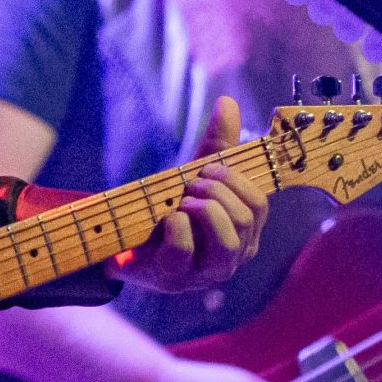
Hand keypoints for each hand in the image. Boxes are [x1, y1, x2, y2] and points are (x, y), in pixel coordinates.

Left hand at [117, 95, 268, 293]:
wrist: (121, 238)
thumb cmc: (167, 208)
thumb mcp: (193, 174)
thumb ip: (216, 144)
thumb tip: (227, 103)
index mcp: (243, 232)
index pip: (259, 204)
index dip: (236, 180)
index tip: (208, 168)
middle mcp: (231, 256)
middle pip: (245, 220)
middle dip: (216, 192)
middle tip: (190, 184)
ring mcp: (204, 273)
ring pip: (228, 243)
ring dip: (204, 211)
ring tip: (181, 202)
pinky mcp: (174, 278)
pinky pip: (185, 251)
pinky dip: (177, 227)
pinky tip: (167, 218)